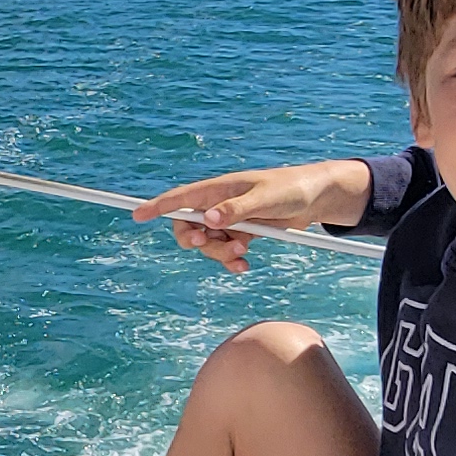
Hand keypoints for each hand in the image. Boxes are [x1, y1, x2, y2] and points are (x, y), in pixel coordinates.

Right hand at [134, 159, 372, 273]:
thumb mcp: (267, 198)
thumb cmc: (292, 188)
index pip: (181, 198)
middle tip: (209, 244)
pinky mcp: (244, 233)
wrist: (318, 198)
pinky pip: (226, 252)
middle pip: (188, 226)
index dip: (158, 206)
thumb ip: (237, 209)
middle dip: (194, 241)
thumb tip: (208, 219)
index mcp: (220, 188)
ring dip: (219, 254)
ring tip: (243, 255)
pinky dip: (232, 262)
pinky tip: (245, 266)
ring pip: (208, 244)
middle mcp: (220, 204)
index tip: (137, 214)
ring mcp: (231, 219)